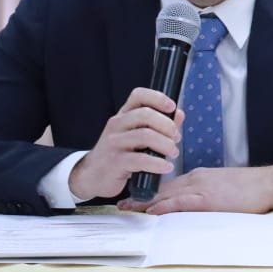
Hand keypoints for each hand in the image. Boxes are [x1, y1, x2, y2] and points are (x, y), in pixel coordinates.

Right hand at [69, 88, 183, 201]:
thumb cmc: (120, 153)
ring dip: (165, 144)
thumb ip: (160, 125)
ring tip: (173, 153)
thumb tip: (179, 114)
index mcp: (124, 115)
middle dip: (167, 125)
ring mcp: (114, 143)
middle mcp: (117, 125)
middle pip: (145, 115)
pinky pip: (140, 160)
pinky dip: (157, 164)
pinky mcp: (114, 162)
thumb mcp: (137, 136)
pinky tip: (166, 167)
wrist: (93, 176)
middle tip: (176, 138)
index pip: (138, 95)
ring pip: (144, 136)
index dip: (158, 98)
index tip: (172, 107)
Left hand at [119, 165, 272, 214]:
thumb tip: (194, 205)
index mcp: (200, 177)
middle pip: (163, 188)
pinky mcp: (208, 199)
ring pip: (167, 194)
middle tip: (122, 203)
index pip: (170, 184)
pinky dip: (165, 206)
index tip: (136, 197)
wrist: (268, 184)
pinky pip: (181, 202)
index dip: (151, 191)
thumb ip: (207, 192)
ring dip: (146, 202)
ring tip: (128, 208)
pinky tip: (152, 210)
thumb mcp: (224, 186)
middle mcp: (196, 180)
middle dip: (141, 196)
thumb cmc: (251, 187)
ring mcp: (201, 189)